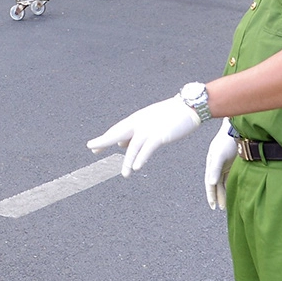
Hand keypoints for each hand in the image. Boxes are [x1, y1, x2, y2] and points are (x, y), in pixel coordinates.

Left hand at [86, 96, 201, 176]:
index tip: (93, 147)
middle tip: (92, 148)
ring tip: (125, 174)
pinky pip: (148, 148)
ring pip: (134, 146)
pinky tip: (136, 167)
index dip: (105, 139)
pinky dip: (141, 157)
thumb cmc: (171, 115)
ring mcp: (150, 129)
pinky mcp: (161, 135)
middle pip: (118, 133)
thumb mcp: (149, 122)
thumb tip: (121, 145)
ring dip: (128, 161)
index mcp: (136, 120)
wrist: (189, 106)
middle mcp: (140, 123)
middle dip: (105, 141)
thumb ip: (135, 133)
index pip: (117, 130)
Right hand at [205, 122, 236, 209]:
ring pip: (223, 183)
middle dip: (218, 197)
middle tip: (222, 208)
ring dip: (224, 193)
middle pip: (216, 185)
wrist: (237, 131)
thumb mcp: (219, 156)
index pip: (210, 184)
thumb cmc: (226, 142)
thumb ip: (215, 169)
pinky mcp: (232, 164)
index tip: (213, 206)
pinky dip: (230, 186)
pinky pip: (230, 179)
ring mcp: (224, 166)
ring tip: (227, 205)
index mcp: (211, 165)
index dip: (211, 195)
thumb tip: (210, 183)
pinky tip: (233, 192)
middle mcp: (216, 167)